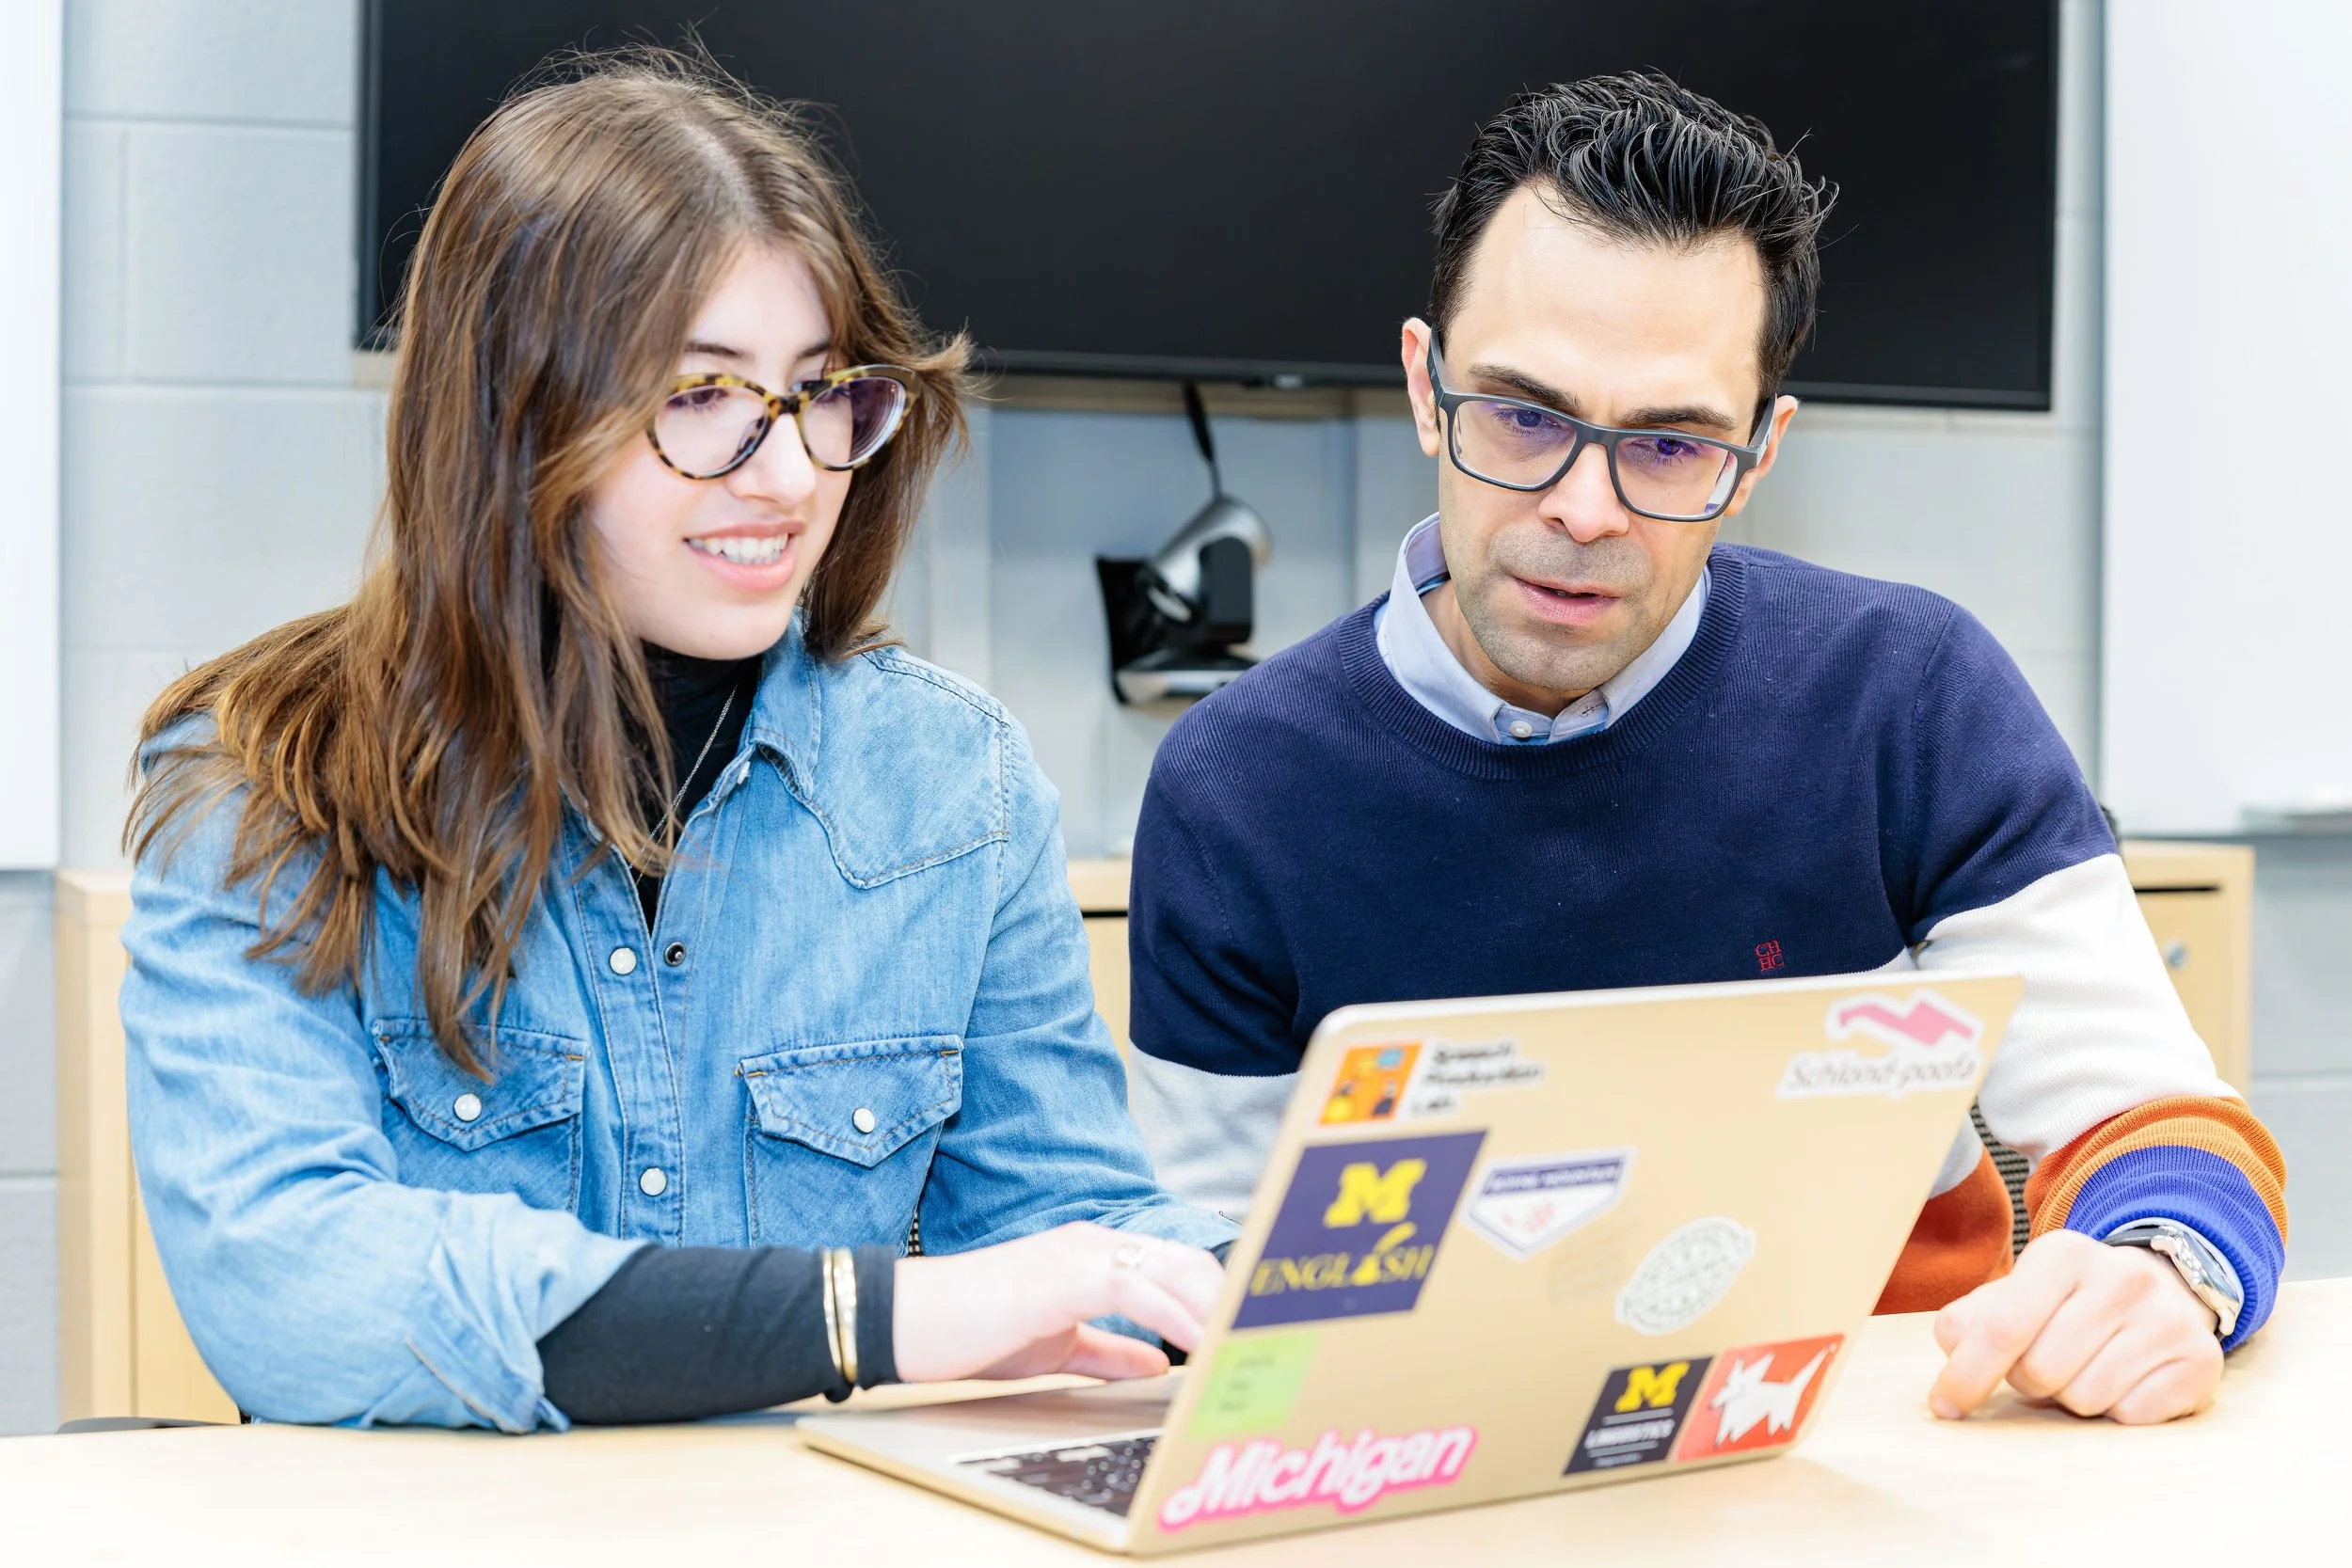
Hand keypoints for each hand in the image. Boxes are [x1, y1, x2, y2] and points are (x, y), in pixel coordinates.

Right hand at [893, 1223, 1224, 1383]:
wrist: (911, 1321)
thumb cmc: (972, 1330)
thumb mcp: (1054, 1347)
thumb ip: (1108, 1350)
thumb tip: (1159, 1361)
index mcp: (1093, 1254)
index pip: (1173, 1265)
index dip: (1215, 1294)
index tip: (1246, 1327)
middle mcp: (1093, 1243)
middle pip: (1185, 1261)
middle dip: (1228, 1299)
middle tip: (1259, 1337)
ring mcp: (1079, 1253)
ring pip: (1169, 1268)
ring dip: (1212, 1307)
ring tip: (1242, 1341)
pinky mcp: (1063, 1273)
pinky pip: (1135, 1288)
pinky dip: (1174, 1315)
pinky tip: (1197, 1340)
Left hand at [1929, 1229, 2221, 1424]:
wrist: (2163, 1292)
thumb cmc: (2070, 1302)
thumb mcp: (2015, 1294)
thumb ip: (1969, 1320)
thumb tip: (1953, 1347)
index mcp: (2063, 1253)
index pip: (2001, 1327)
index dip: (1967, 1374)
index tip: (1944, 1406)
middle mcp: (2121, 1277)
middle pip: (2040, 1371)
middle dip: (2029, 1382)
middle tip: (2048, 1362)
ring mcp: (2166, 1318)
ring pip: (2084, 1399)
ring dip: (2073, 1397)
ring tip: (2088, 1366)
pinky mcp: (2200, 1361)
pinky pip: (2129, 1417)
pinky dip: (2117, 1410)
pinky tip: (2126, 1379)